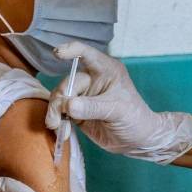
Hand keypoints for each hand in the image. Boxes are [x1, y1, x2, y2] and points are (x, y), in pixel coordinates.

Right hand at [47, 41, 191, 164]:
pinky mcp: (76, 111)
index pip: (86, 54)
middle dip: (60, 100)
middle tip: (57, 119)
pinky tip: (63, 133)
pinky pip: (60, 111)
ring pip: (60, 97)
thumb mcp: (117, 110)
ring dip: (54, 111)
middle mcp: (92, 79)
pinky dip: (57, 121)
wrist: (137, 141)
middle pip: (67, 82)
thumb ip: (92, 107)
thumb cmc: (134, 118)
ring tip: (55, 126)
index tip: (58, 53)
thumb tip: (68, 105)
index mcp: (105, 70)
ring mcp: (83, 95)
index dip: (71, 50)